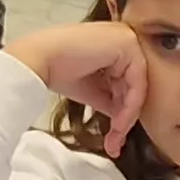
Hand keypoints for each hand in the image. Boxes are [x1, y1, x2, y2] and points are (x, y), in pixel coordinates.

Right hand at [8, 22, 150, 148]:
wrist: (39, 60)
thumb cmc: (58, 71)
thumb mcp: (93, 90)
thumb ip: (113, 100)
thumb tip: (125, 120)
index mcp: (117, 43)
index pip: (130, 82)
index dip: (124, 112)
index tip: (114, 139)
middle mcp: (125, 37)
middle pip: (136, 85)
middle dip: (126, 118)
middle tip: (115, 143)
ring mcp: (128, 38)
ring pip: (139, 87)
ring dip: (127, 116)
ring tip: (114, 137)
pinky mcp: (127, 43)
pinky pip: (138, 82)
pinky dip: (130, 107)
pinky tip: (117, 123)